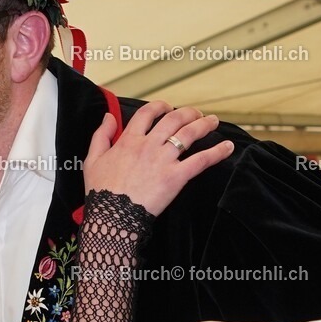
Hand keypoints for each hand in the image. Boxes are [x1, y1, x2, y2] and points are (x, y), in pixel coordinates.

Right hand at [84, 102, 233, 215]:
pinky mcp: (176, 177)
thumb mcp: (93, 159)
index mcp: (129, 140)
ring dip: (204, 125)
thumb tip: (108, 116)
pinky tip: (227, 147)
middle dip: (188, 113)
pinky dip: (217, 152)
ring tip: (213, 121)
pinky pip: (201, 161)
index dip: (160, 106)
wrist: (112, 215)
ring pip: (189, 134)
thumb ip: (101, 135)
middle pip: (173, 119)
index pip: (147, 113)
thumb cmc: (101, 191)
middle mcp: (148, 146)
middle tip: (196, 114)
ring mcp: (163, 160)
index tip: (168, 107)